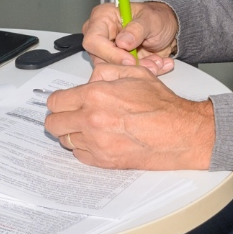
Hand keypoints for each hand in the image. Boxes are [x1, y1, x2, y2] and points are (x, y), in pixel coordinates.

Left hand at [44, 63, 214, 169]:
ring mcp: (96, 143)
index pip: (55, 101)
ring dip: (72, 133)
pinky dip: (84, 148)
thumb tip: (89, 79)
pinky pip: (79, 155)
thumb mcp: (133, 74)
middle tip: (69, 115)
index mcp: (95, 96)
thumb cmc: (161, 106)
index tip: (62, 103)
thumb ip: (105, 72)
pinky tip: (97, 140)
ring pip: (64, 140)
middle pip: (53, 124)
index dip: (58, 101)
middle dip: (59, 117)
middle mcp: (91, 120)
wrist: (179, 133)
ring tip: (87, 127)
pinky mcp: (103, 161)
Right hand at [81, 0, 179, 74]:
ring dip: (139, 69)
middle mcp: (101, 35)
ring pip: (114, 70)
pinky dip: (143, 72)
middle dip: (128, 65)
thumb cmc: (156, 17)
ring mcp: (108, 51)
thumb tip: (122, 42)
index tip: (130, 59)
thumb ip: (137, 29)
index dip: (110, 53)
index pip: (93, 40)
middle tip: (151, 64)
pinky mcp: (118, 63)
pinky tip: (157, 63)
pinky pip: (125, 74)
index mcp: (102, 17)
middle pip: (101, 59)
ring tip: (157, 62)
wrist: (166, 29)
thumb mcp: (151, 19)